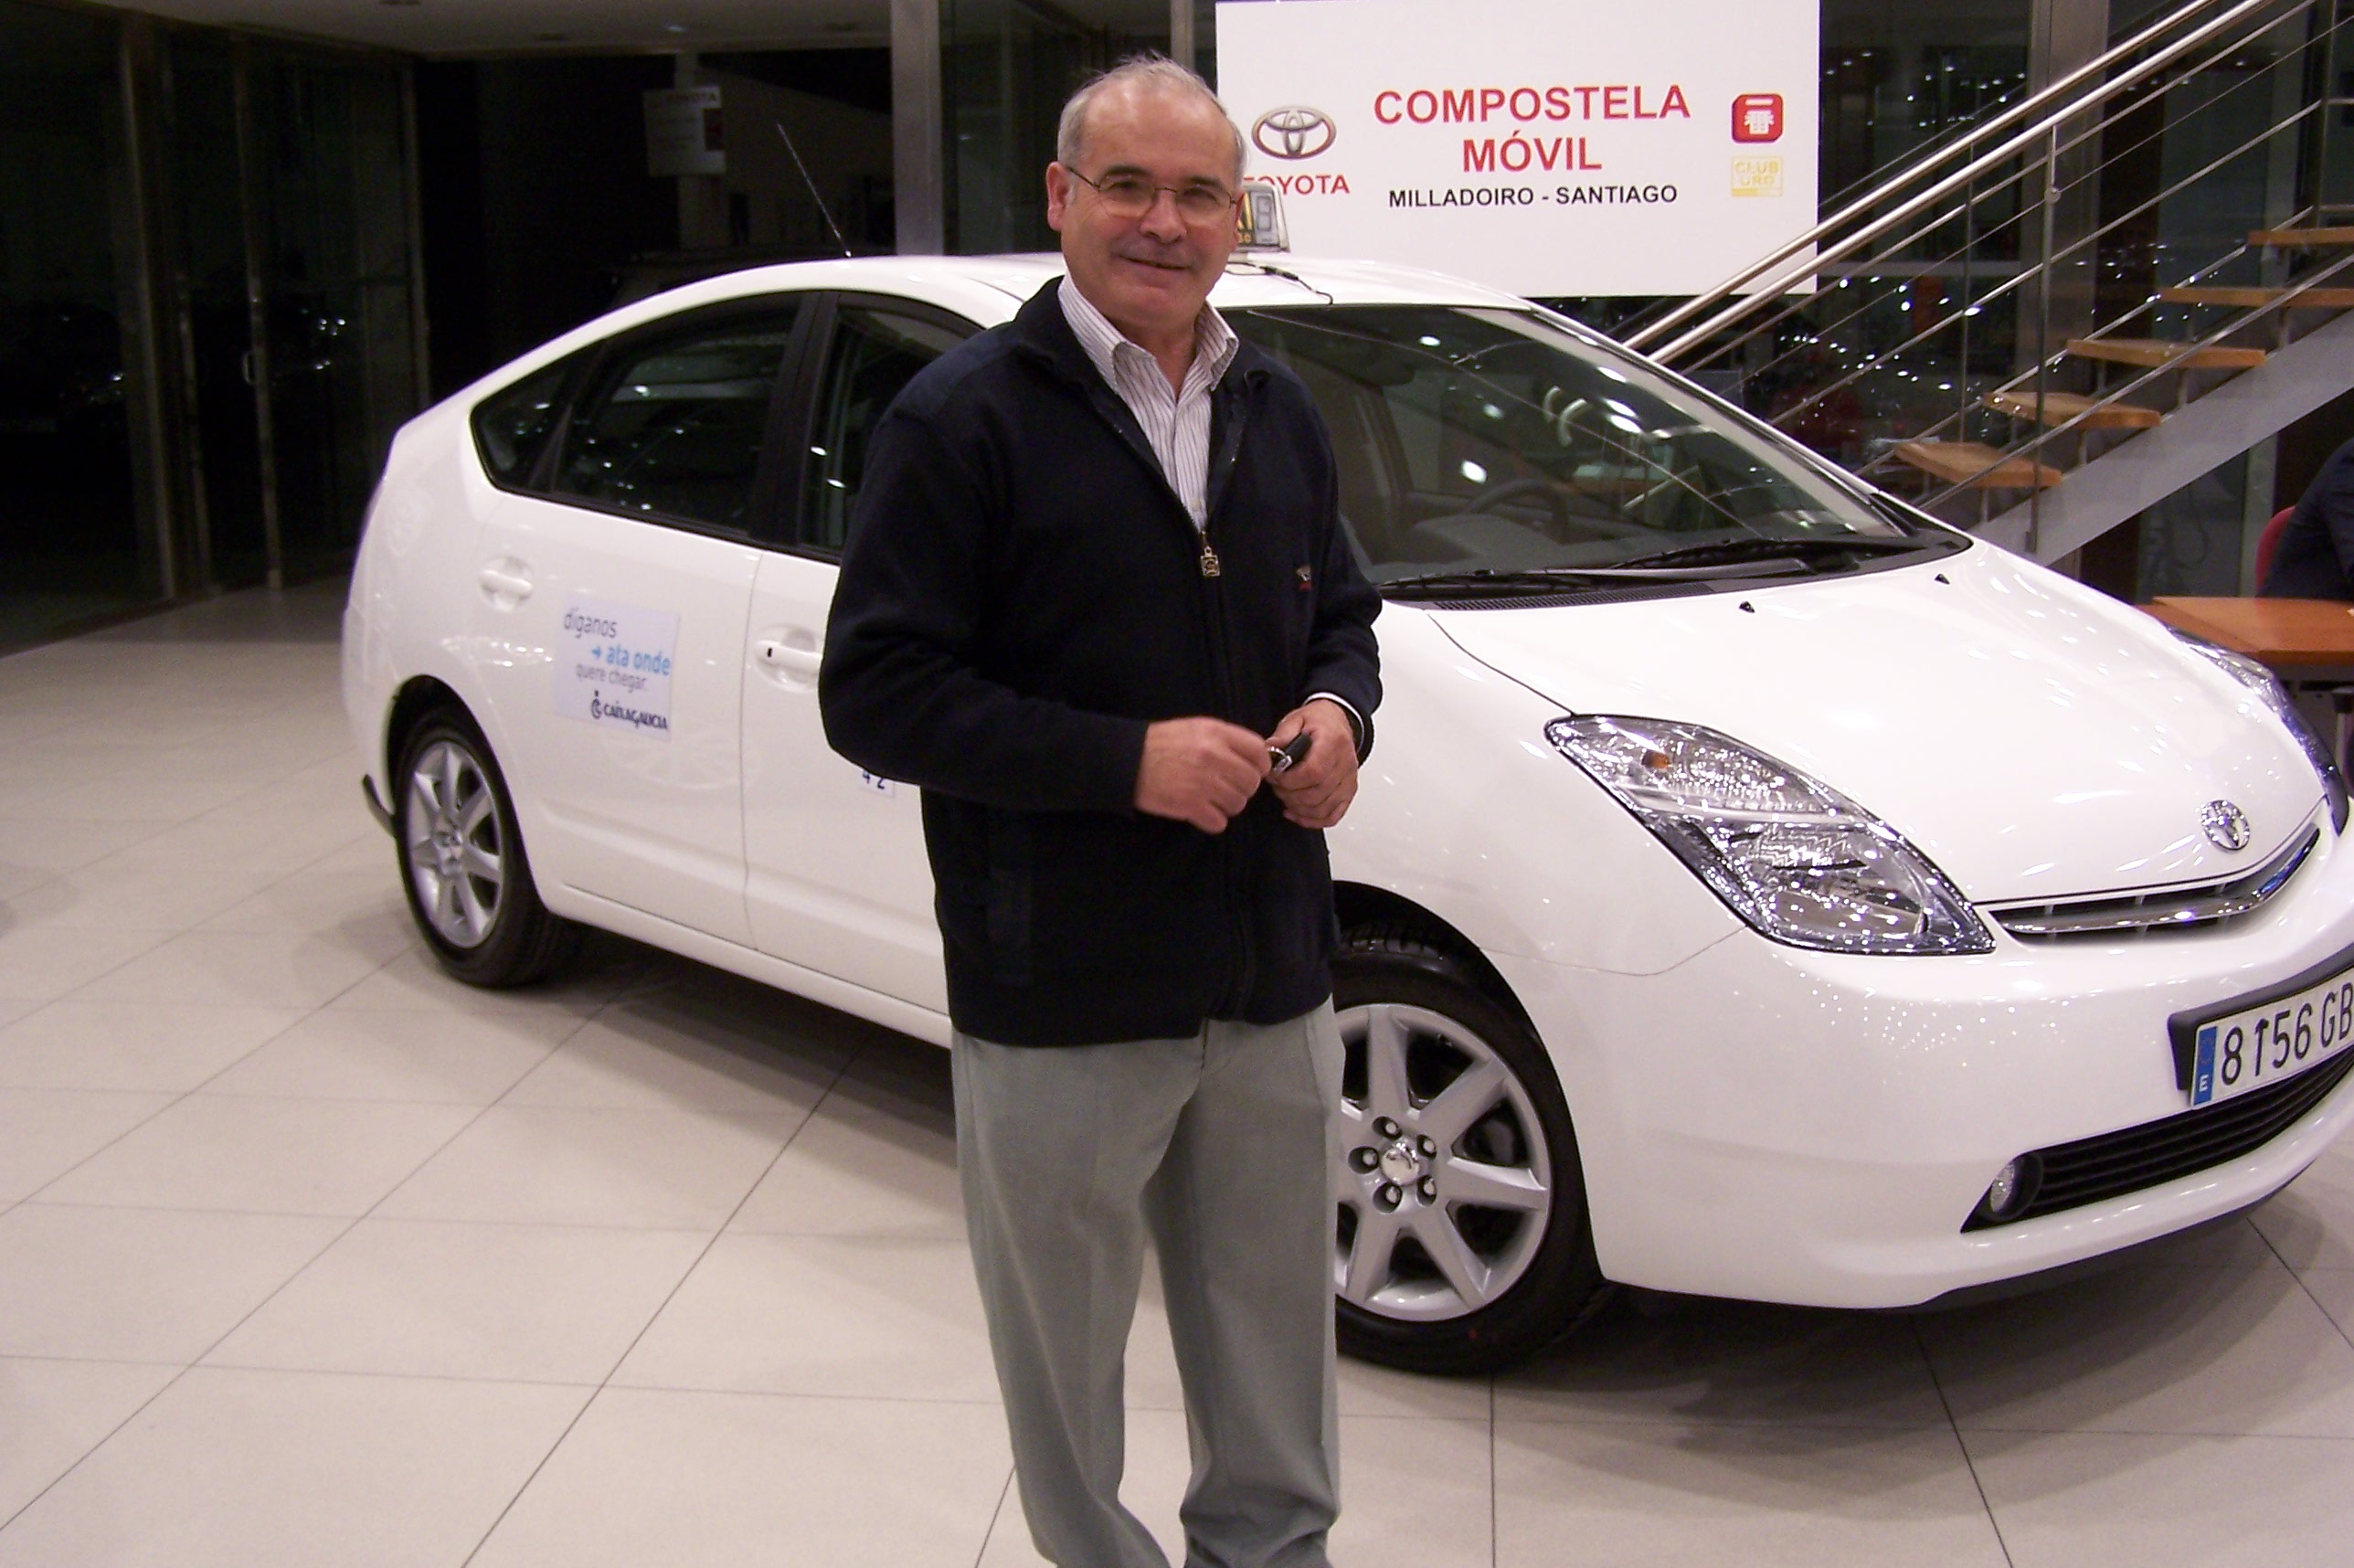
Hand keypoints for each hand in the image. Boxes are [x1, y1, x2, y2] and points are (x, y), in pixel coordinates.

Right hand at [1136, 717, 1270, 833]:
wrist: (1125, 759)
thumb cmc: (1161, 743)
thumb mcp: (1196, 728)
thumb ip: (1226, 740)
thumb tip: (1255, 759)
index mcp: (1217, 733)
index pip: (1259, 752)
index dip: (1259, 765)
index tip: (1250, 771)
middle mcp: (1214, 756)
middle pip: (1252, 782)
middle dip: (1242, 788)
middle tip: (1224, 787)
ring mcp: (1203, 782)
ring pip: (1238, 804)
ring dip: (1226, 805)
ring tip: (1209, 799)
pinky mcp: (1190, 806)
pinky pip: (1219, 822)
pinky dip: (1211, 820)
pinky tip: (1199, 811)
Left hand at [1267, 699, 1358, 829]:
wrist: (1337, 722)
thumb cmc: (1318, 722)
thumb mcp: (1296, 719)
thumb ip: (1282, 735)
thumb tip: (1269, 750)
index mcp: (1333, 741)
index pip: (1314, 771)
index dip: (1290, 780)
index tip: (1276, 776)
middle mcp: (1345, 763)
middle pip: (1317, 794)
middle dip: (1290, 795)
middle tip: (1277, 785)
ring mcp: (1349, 780)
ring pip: (1323, 808)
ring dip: (1298, 808)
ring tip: (1285, 796)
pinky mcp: (1348, 792)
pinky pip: (1333, 816)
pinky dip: (1312, 820)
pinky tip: (1296, 812)